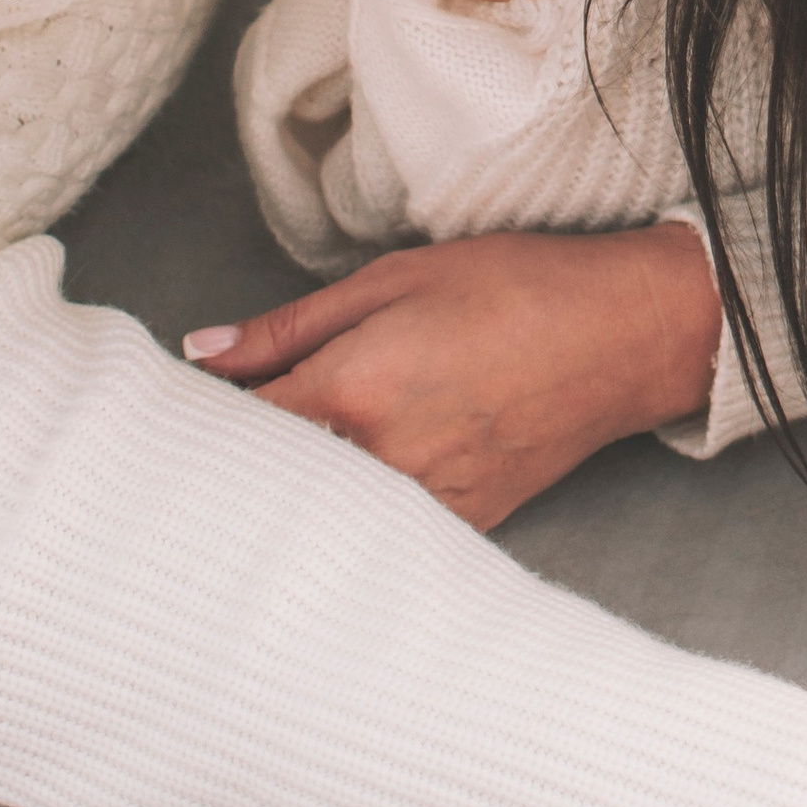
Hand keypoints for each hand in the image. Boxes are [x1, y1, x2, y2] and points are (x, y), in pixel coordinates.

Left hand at [184, 222, 726, 526]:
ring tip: (284, 460)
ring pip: (322, 513)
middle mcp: (382, 463)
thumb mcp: (392, 279)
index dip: (203, 419)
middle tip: (216, 442)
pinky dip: (352, 508)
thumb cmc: (512, 288)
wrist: (624, 335)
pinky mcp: (460, 525)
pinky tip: (349, 483)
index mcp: (353, 392)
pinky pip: (379, 527)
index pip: (239, 429)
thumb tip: (202, 354)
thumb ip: (290, 326)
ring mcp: (424, 505)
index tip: (181, 410)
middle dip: (239, 463)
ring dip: (293, 492)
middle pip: (272, 482)